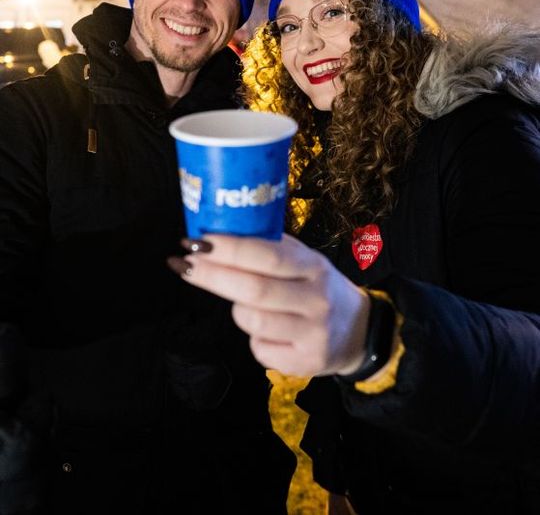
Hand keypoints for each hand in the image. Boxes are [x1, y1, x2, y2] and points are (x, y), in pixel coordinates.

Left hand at [168, 233, 370, 376]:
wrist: (358, 331)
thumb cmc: (316, 287)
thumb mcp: (305, 261)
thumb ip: (271, 248)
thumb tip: (220, 232)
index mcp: (314, 267)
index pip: (267, 255)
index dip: (229, 249)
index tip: (197, 240)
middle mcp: (316, 300)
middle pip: (253, 290)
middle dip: (211, 275)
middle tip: (183, 263)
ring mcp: (312, 334)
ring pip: (251, 321)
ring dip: (236, 309)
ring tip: (242, 302)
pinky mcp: (305, 364)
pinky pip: (260, 349)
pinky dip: (254, 338)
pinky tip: (267, 330)